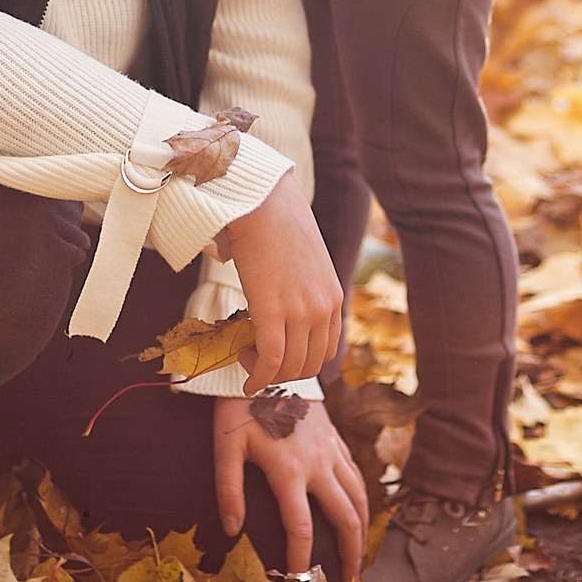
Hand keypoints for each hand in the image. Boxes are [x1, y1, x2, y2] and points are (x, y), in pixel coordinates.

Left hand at [212, 394, 368, 580]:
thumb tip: (232, 530)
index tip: (300, 581)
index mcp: (289, 470)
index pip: (302, 527)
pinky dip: (361, 500)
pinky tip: (358, 513)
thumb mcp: (225, 446)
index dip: (302, 559)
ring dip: (362, 530)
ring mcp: (331, 450)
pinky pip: (356, 475)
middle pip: (345, 518)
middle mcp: (317, 464)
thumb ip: (228, 490)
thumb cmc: (240, 407)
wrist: (266, 364)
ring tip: (359, 557)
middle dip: (349, 554)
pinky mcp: (335, 439)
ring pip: (359, 497)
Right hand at [219, 176, 341, 391]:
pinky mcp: (272, 310)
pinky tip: (247, 380)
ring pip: (290, 367)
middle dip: (285, 373)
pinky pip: (270, 360)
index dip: (303, 362)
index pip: (329, 351)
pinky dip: (258, 377)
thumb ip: (305, 286)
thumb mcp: (306, 260)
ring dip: (267, 373)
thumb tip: (286, 299)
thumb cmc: (277, 223)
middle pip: (311, 365)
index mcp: (334, 296)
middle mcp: (323, 308)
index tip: (280, 356)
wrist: (260, 201)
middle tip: (259, 359)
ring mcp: (300, 311)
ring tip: (247, 358)